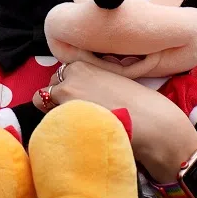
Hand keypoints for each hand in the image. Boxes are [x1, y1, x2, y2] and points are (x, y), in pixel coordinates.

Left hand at [31, 61, 196, 182]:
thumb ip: (92, 81)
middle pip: (48, 88)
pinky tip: (76, 133)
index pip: (59, 75)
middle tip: (78, 114)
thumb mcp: (113, 80)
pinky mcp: (66, 114)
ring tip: (77, 124)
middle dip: (57, 100)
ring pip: (43, 103)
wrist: (153, 123)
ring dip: (55, 112)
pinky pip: (50, 121)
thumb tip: (80, 91)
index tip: (78, 101)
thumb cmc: (140, 105)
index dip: (66, 89)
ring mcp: (66, 94)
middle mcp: (71, 75)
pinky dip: (57, 127)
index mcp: (82, 64)